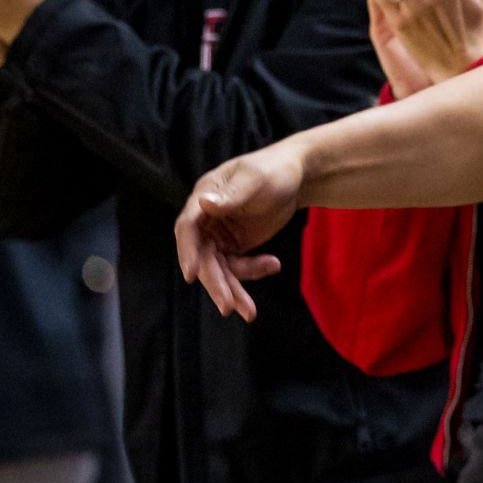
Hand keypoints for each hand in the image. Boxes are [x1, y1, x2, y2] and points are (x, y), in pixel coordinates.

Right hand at [176, 144, 306, 320]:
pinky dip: (252, 272)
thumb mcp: (254, 180)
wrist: (295, 177)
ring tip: (249, 311)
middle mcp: (205, 220)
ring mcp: (219, 235)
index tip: (191, 275)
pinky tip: (273, 265)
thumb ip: (231, 195)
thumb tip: (204, 203)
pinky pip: (236, 268)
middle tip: (228, 307)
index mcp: (204, 197)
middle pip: (203, 256)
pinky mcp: (234, 246)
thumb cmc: (272, 170)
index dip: (187, 251)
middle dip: (216, 282)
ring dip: (233, 289)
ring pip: (219, 268)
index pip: (187, 227)